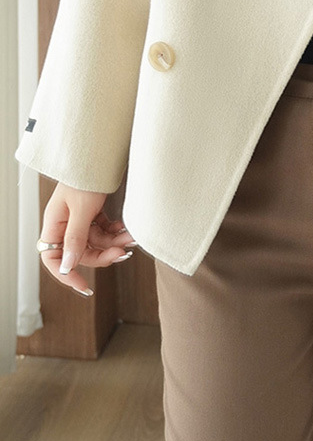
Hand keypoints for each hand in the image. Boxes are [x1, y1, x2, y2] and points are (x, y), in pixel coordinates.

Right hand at [39, 182, 137, 296]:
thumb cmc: (85, 177)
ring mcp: (80, 219)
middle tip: (123, 251)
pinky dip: (116, 232)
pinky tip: (126, 228)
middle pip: (81, 253)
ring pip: (96, 242)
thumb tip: (67, 266)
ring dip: (114, 242)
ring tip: (132, 237)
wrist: (100, 154)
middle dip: (103, 254)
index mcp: (54, 224)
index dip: (67, 275)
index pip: (53, 259)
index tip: (85, 286)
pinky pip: (104, 231)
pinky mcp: (93, 213)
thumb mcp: (82, 209)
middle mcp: (65, 224)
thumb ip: (75, 238)